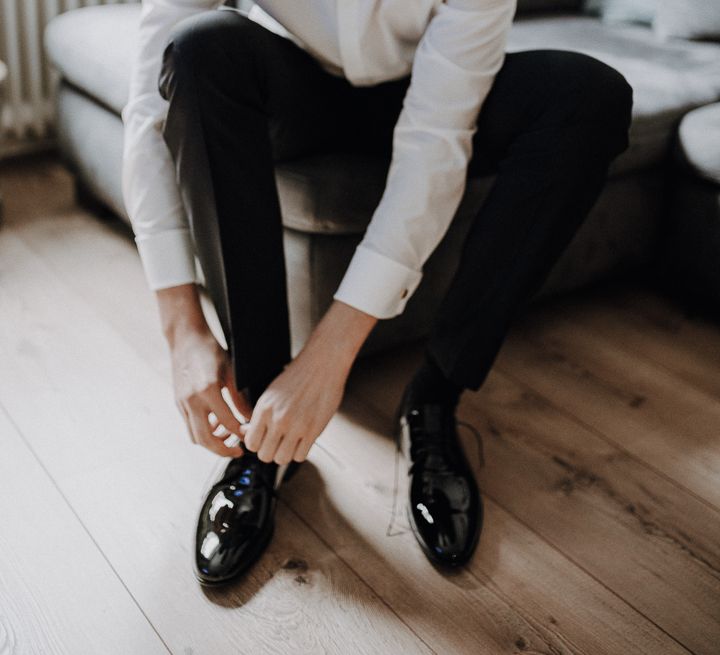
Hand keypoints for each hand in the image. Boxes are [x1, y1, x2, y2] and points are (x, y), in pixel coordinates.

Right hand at [169, 326, 252, 457]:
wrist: (185, 338)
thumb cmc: (211, 350)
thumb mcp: (231, 371)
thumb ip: (239, 398)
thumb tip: (250, 418)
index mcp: (208, 390)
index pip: (228, 422)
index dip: (241, 433)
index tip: (251, 436)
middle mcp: (192, 400)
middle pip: (206, 439)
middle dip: (223, 450)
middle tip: (238, 451)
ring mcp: (182, 403)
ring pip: (195, 436)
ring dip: (212, 443)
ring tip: (228, 439)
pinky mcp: (178, 403)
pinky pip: (190, 426)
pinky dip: (203, 432)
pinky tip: (216, 426)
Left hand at [240, 345, 349, 463]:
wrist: (322, 365)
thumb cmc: (298, 376)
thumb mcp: (271, 393)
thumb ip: (259, 415)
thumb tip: (247, 432)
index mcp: (264, 409)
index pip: (251, 443)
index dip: (257, 444)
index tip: (264, 440)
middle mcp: (278, 419)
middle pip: (265, 455)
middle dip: (270, 451)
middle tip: (277, 443)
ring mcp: (296, 427)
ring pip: (282, 459)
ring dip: (285, 453)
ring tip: (290, 442)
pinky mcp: (313, 430)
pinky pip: (301, 456)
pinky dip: (301, 451)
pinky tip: (303, 440)